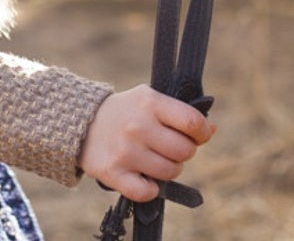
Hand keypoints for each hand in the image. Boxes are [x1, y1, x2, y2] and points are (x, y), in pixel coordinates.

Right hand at [78, 85, 215, 202]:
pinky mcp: (113, 172)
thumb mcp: (149, 100)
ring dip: (168, 170)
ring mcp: (125, 150)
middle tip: (169, 147)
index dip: (202, 132)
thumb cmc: (126, 112)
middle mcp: (138, 125)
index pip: (192, 122)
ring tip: (154, 159)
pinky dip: (150, 188)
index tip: (198, 135)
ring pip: (170, 173)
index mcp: (150, 102)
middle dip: (182, 152)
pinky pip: (148, 192)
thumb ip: (179, 113)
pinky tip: (143, 175)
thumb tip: (211, 130)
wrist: (82, 122)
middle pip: (184, 151)